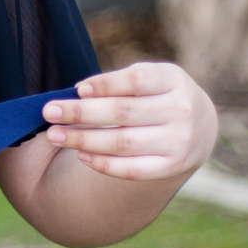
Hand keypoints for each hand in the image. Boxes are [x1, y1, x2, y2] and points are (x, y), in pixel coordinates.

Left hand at [42, 61, 216, 181]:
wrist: (199, 126)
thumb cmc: (158, 95)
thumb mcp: (148, 78)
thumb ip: (118, 83)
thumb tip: (80, 92)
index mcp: (173, 80)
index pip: (136, 80)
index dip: (105, 84)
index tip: (77, 89)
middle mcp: (181, 110)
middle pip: (123, 113)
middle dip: (81, 113)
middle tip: (49, 112)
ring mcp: (179, 141)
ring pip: (122, 143)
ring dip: (83, 140)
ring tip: (54, 135)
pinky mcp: (172, 166)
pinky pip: (131, 169)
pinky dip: (103, 163)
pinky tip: (81, 155)